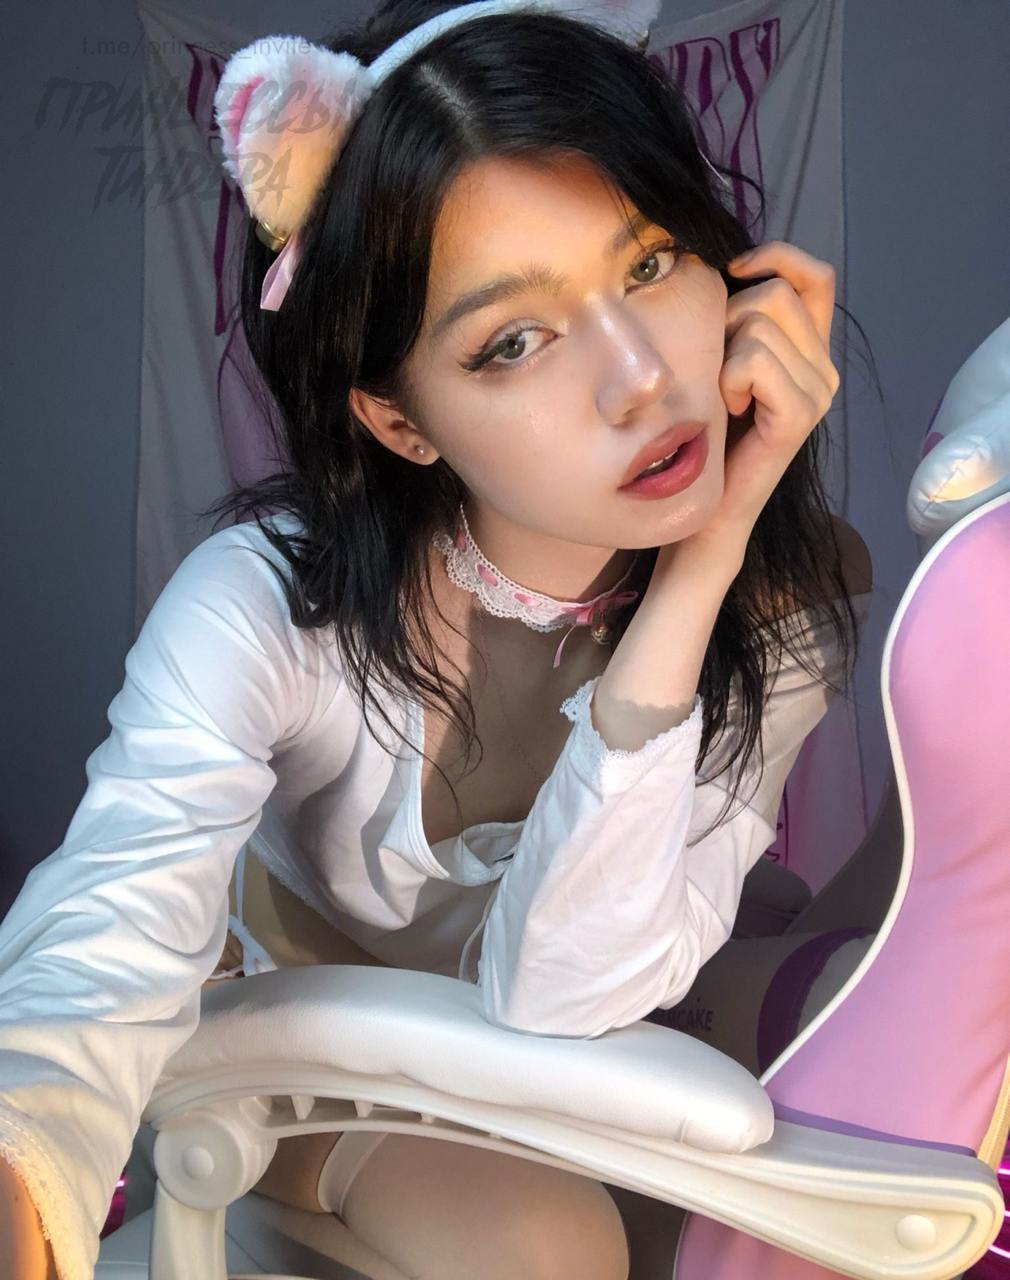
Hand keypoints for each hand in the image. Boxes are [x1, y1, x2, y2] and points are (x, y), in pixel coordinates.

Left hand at [695, 240, 838, 551]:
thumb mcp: (719, 364)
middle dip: (728, 319)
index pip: (813, 276)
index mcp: (811, 350)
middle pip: (775, 295)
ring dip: (722, 355)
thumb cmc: (707, 437)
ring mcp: (818, 393)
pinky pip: (756, 362)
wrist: (708, 510)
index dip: (777, 258)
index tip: (734, 271)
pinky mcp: (800, 416)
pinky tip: (727, 409)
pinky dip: (729, 379)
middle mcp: (824, 368)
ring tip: (720, 397)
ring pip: (760, 326)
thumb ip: (737, 321)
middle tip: (714, 369)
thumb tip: (724, 271)